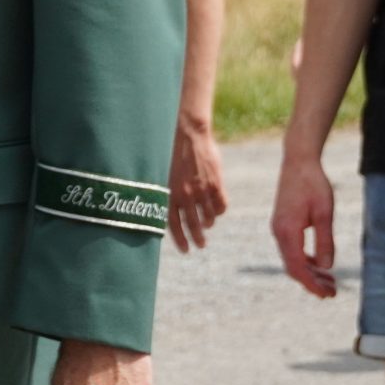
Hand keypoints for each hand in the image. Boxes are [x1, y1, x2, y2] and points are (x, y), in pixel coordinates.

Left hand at [166, 115, 226, 253]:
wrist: (187, 134)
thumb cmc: (172, 152)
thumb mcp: (164, 175)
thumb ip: (168, 193)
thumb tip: (168, 210)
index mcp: (170, 194)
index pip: (174, 225)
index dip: (180, 239)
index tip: (185, 250)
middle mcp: (185, 195)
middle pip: (193, 224)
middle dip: (197, 238)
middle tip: (201, 246)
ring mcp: (201, 190)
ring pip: (208, 216)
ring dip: (208, 224)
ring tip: (207, 226)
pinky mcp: (215, 183)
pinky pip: (220, 205)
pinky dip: (219, 211)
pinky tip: (217, 212)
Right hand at [270, 151, 337, 297]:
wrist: (298, 161)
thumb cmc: (313, 184)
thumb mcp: (325, 213)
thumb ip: (325, 241)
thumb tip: (327, 267)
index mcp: (287, 231)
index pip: (298, 267)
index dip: (312, 284)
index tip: (327, 294)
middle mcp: (279, 232)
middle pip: (293, 267)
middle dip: (312, 282)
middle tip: (332, 293)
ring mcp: (279, 228)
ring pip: (292, 259)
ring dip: (309, 273)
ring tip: (330, 282)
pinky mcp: (282, 223)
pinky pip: (291, 250)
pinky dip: (305, 261)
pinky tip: (320, 264)